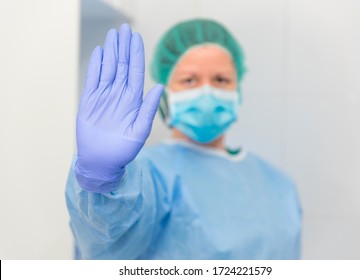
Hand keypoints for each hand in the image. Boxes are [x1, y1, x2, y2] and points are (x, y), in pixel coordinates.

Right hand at [75, 23, 162, 191]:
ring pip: (108, 68)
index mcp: (133, 100)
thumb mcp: (141, 130)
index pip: (135, 71)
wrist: (102, 161)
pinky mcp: (90, 101)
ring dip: (111, 52)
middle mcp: (120, 94)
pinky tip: (99, 53)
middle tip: (124, 29)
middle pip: (122, 65)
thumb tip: (160, 86)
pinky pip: (93, 79)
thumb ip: (149, 108)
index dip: (135, 54)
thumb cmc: (124, 149)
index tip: (135, 37)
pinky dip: (96, 65)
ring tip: (113, 35)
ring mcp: (104, 96)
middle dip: (123, 47)